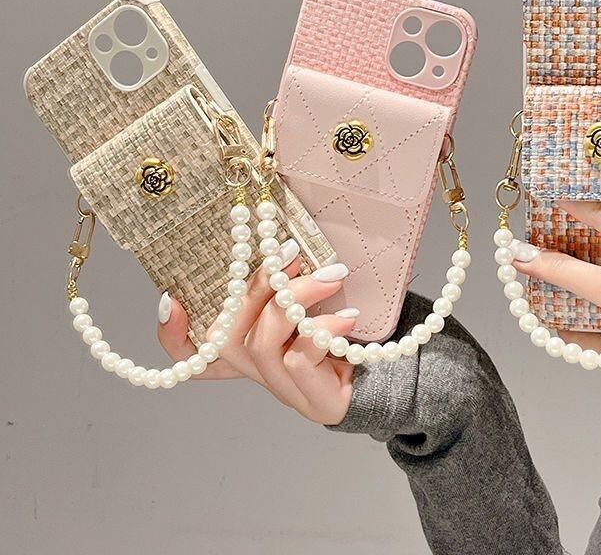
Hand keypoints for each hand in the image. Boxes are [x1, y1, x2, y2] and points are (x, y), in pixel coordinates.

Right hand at [157, 252, 356, 424]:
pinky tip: (347, 318)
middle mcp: (256, 370)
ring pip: (263, 340)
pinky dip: (321, 330)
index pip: (190, 353)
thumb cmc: (341, 331)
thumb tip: (285, 246)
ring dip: (296, 297)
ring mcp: (280, 387)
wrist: (385, 377)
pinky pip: (298, 358)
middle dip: (257, 284)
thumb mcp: (309, 302)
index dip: (172, 334)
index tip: (172, 298)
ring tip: (333, 276)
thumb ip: (287, 283)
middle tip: (293, 252)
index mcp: (249, 347)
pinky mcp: (309, 398)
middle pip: (227, 333)